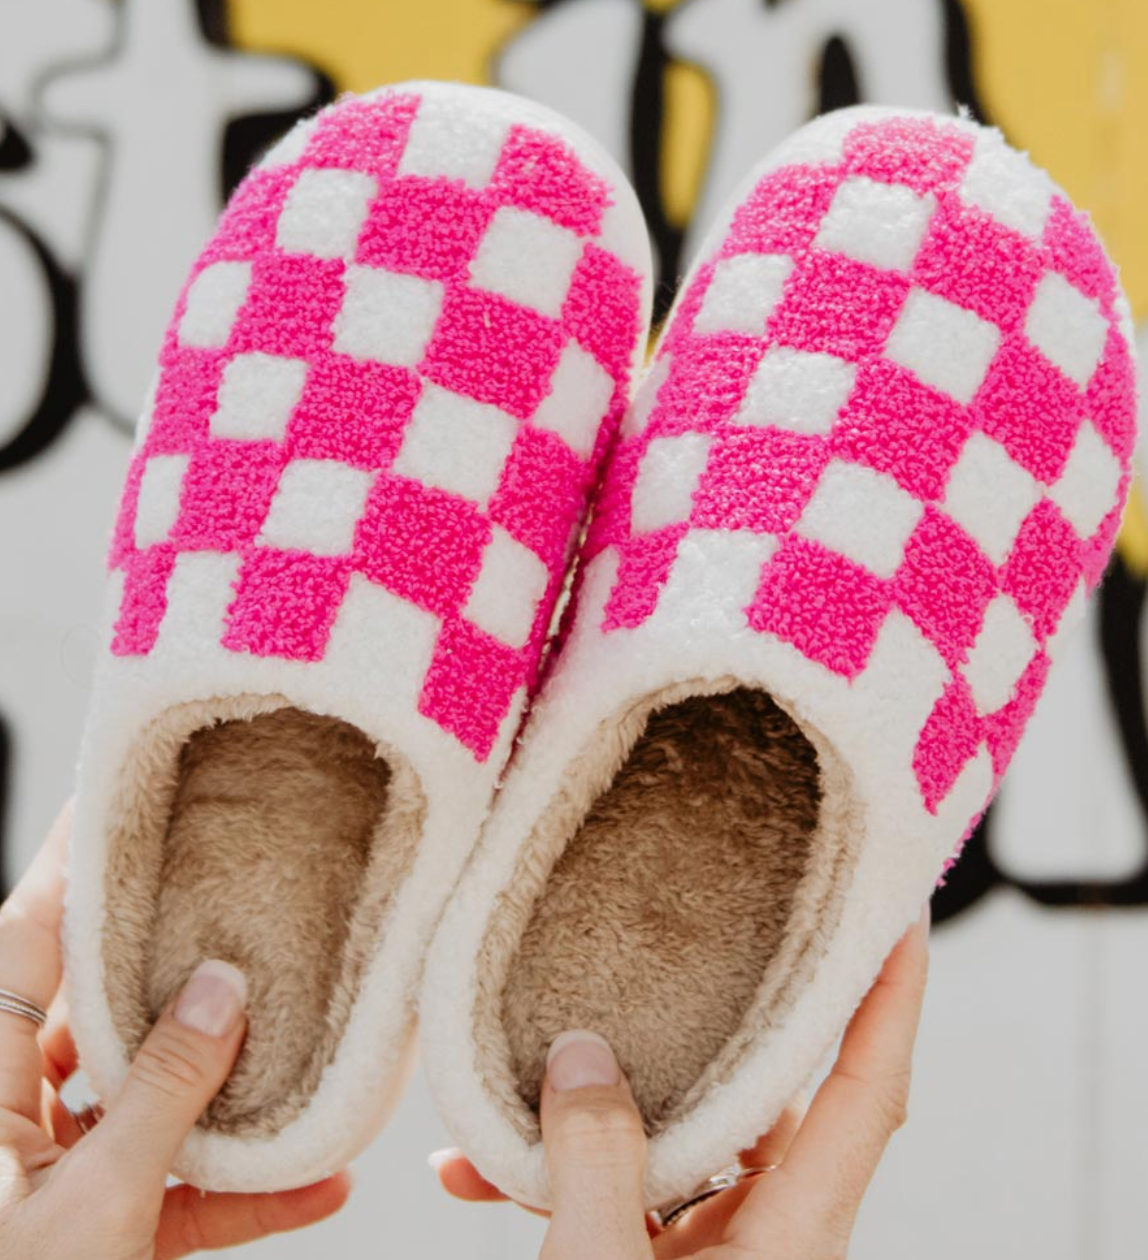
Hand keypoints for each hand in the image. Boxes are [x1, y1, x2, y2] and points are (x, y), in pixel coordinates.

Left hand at [0, 802, 350, 1259]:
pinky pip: (168, 1185)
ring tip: (301, 1031)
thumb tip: (225, 987)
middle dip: (177, 958)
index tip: (126, 788)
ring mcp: (50, 1169)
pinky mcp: (91, 1225)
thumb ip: (162, 1092)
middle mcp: (9, 1108)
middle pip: (102, 1004)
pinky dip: (235, 1189)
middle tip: (239, 890)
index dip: (79, 856)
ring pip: (146, 1094)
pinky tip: (314, 1185)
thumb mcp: (90, 1210)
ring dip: (228, 1082)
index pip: (31, 933)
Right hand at [436, 906, 929, 1258]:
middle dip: (716, 1028)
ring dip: (601, 1112)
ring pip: (679, 1143)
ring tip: (521, 1078)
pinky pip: (623, 1195)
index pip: (869, 1093)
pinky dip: (559, 1173)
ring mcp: (712, 1256)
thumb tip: (582, 1052)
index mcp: (790, 1238)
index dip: (893, 1001)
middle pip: (769, 1098)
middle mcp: (766, 1239)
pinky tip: (471, 1171)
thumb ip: (596, 1160)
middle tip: (685, 950)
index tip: (905, 916)